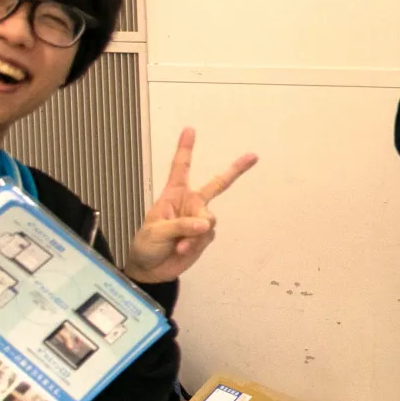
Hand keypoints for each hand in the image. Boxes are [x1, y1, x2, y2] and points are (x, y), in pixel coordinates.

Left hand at [127, 128, 256, 282]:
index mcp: (173, 195)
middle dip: (236, 170)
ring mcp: (198, 221)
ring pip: (209, 220)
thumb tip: (205, 224)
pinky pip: (207, 237)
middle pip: (217, 184)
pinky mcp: (204, 237)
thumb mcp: (156, 231)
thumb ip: (181, 225)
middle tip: (253, 157)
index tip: (190, 130)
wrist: (151, 270)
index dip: (185, 148)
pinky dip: (194, 245)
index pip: (180, 168)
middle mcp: (189, 204)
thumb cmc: (146, 245)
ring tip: (179, 244)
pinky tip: (182, 250)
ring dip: (194, 234)